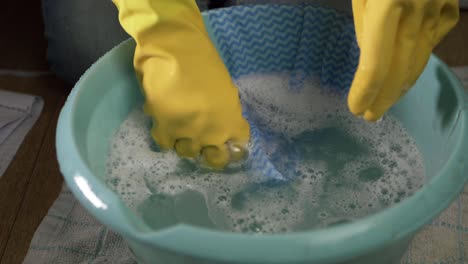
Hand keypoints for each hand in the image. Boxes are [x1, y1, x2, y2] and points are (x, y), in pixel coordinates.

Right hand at [112, 0, 249, 167]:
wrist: (174, 50)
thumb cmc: (204, 61)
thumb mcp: (226, 87)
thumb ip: (226, 110)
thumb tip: (221, 120)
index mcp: (231, 121)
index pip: (239, 144)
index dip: (236, 145)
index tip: (232, 143)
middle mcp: (211, 133)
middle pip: (215, 159)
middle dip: (214, 154)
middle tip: (210, 144)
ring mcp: (187, 133)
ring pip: (189, 152)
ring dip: (189, 144)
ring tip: (186, 132)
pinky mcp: (164, 128)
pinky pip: (166, 142)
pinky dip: (168, 136)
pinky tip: (168, 127)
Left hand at [348, 0, 458, 120]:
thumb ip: (365, 24)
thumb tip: (371, 58)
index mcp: (388, 4)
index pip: (376, 64)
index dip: (366, 92)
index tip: (355, 107)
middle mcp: (417, 11)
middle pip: (400, 69)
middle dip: (384, 98)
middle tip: (370, 116)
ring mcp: (438, 10)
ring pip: (420, 59)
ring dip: (402, 86)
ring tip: (386, 101)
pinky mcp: (451, 8)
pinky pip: (433, 42)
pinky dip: (418, 61)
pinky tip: (406, 72)